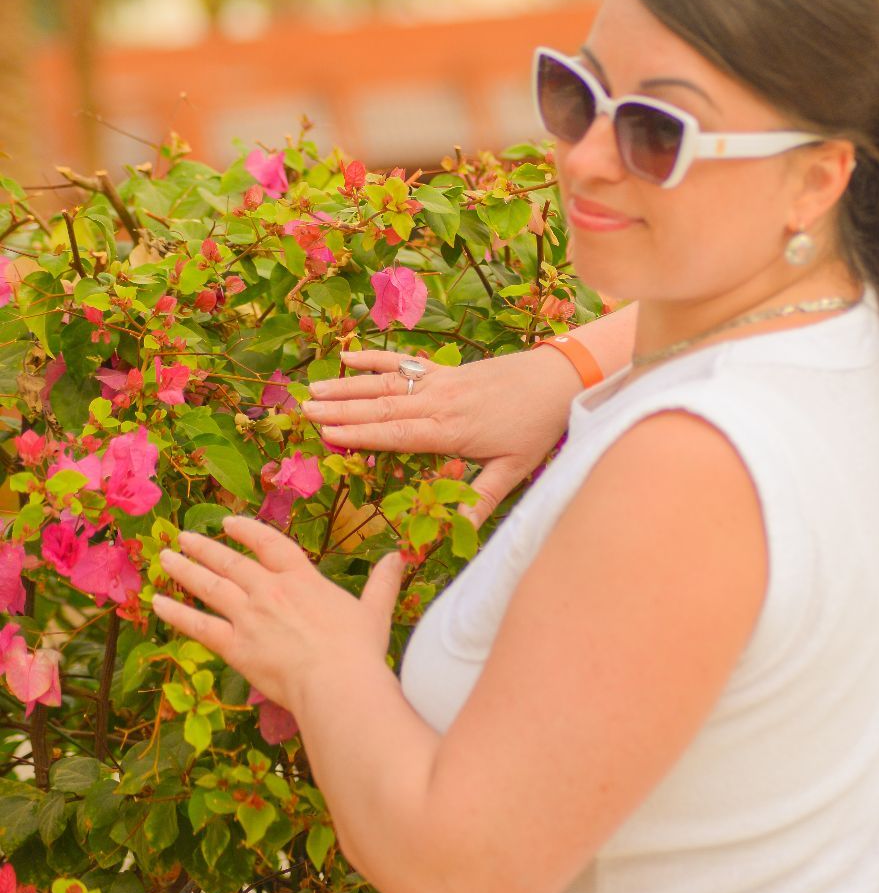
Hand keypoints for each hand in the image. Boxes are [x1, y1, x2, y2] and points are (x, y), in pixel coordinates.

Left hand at [152, 516, 405, 711]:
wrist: (337, 682)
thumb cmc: (359, 650)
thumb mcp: (375, 610)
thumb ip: (383, 582)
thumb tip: (399, 557)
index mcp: (302, 578)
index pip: (270, 543)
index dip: (247, 530)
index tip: (228, 523)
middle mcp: (270, 590)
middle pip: (230, 561)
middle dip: (204, 547)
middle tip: (183, 536)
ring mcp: (249, 616)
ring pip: (209, 586)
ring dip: (185, 570)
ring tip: (166, 557)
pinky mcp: (234, 645)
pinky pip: (198, 625)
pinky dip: (176, 613)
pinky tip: (158, 603)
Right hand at [300, 346, 580, 526]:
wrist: (559, 379)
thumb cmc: (537, 427)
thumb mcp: (514, 471)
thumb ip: (481, 500)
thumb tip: (459, 537)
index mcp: (451, 431)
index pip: (396, 434)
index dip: (360, 434)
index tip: (326, 434)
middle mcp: (440, 403)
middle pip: (382, 407)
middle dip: (341, 409)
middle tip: (304, 412)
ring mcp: (441, 382)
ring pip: (386, 383)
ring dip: (348, 386)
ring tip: (314, 390)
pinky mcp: (447, 369)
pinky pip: (405, 362)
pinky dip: (375, 358)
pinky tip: (347, 356)